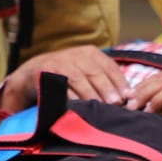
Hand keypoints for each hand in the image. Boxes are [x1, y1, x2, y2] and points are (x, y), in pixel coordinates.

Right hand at [0, 46, 130, 110]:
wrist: (33, 73)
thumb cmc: (66, 76)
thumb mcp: (86, 72)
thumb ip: (104, 81)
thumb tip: (128, 97)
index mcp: (90, 53)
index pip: (109, 66)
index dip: (119, 82)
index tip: (127, 97)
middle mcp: (76, 54)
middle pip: (95, 72)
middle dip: (106, 89)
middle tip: (115, 103)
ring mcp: (61, 62)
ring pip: (79, 79)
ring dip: (90, 94)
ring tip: (99, 107)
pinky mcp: (47, 71)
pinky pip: (61, 85)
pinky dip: (69, 96)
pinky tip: (78, 106)